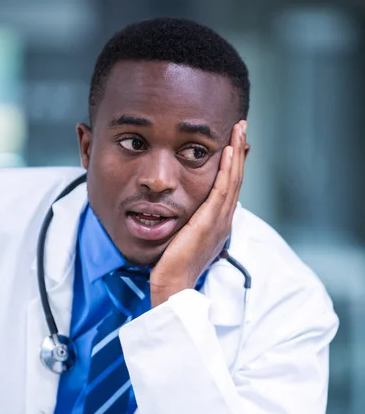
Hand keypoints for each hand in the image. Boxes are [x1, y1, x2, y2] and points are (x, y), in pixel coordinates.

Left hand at [150, 120, 246, 306]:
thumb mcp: (184, 241)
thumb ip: (189, 226)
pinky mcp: (209, 222)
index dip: (234, 164)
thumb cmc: (174, 267)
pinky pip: (222, 189)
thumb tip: (188, 217)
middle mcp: (223, 221)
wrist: (173, 286)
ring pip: (233, 180)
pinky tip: (228, 151)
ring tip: (239, 129)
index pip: (229, 188)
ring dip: (237, 152)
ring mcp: (219, 221)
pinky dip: (228, 169)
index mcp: (218, 224)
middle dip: (239, 151)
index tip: (234, 144)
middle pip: (236, 179)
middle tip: (241, 127)